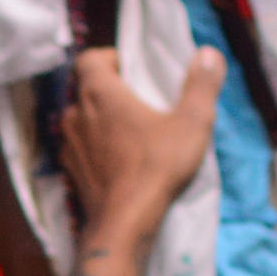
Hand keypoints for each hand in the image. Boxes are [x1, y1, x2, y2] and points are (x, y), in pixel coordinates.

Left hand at [59, 45, 221, 275]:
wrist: (123, 223)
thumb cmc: (156, 167)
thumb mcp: (191, 123)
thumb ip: (201, 84)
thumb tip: (207, 52)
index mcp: (99, 93)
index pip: (89, 58)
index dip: (109, 58)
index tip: (133, 69)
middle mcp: (75, 113)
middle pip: (85, 87)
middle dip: (110, 88)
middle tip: (140, 99)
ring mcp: (69, 144)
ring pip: (81, 118)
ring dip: (101, 118)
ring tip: (132, 130)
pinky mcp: (70, 170)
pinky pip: (81, 146)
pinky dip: (96, 145)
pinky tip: (120, 158)